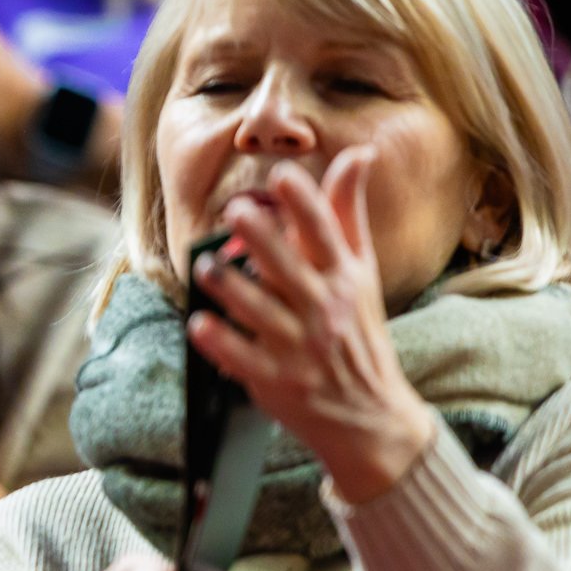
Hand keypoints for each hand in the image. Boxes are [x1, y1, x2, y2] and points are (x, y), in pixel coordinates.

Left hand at [189, 149, 437, 503]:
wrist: (370, 415)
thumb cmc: (358, 333)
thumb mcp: (362, 273)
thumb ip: (348, 215)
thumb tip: (357, 154)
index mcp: (345, 278)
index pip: (325, 233)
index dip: (304, 203)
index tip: (282, 175)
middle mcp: (324, 309)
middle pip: (289, 267)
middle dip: (262, 239)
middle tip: (234, 211)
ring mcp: (299, 346)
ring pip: (258, 310)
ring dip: (229, 287)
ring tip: (204, 267)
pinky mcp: (274, 380)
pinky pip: (240, 357)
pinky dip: (219, 341)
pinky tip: (199, 323)